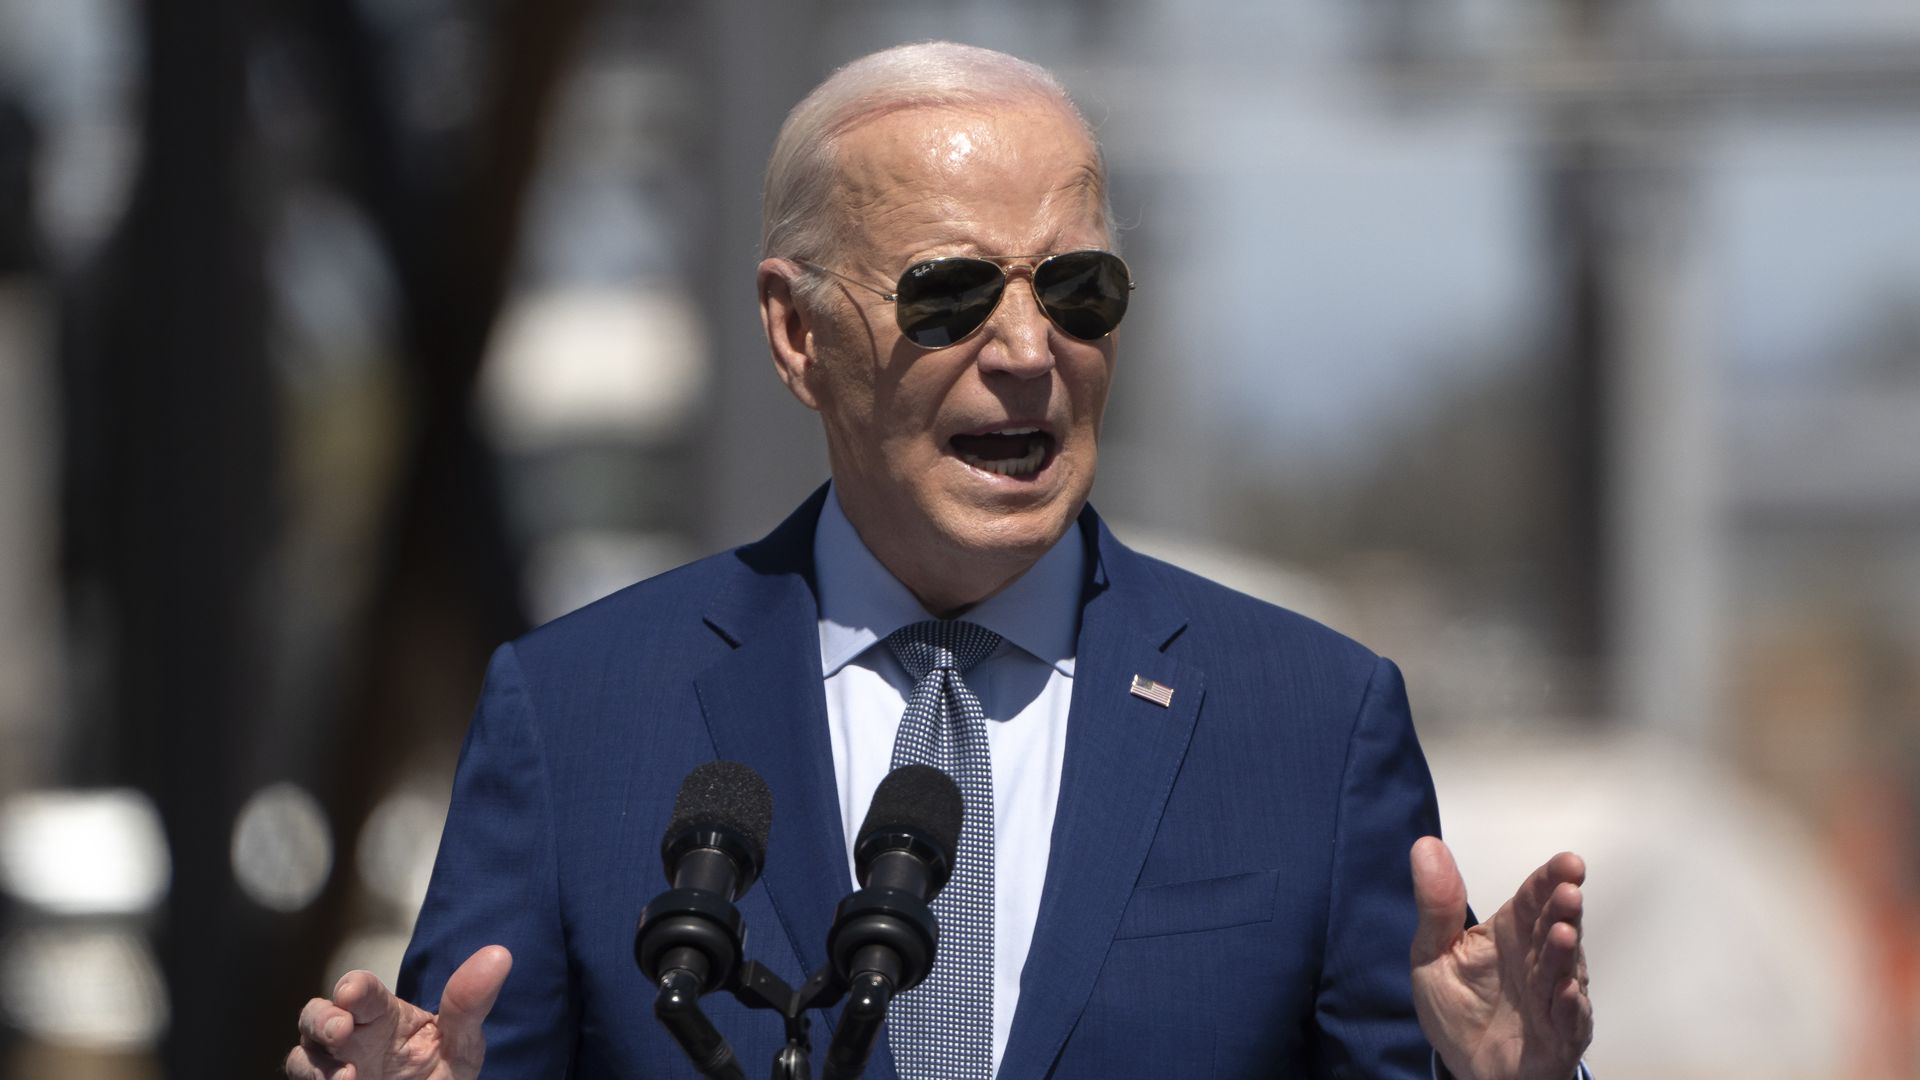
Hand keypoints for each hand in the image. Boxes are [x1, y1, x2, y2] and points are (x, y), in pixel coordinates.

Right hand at [285, 945, 511, 1079]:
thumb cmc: (443, 1072)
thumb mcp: (462, 1042)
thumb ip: (469, 1004)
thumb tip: (500, 955)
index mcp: (382, 1014)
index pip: (361, 990)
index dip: (353, 987)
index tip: (353, 993)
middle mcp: (352, 1037)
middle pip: (316, 1016)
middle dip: (321, 1019)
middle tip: (341, 1029)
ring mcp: (336, 1067)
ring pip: (302, 1057)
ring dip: (315, 1065)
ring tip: (348, 1078)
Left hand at [1409, 838, 1591, 1079]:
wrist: (1468, 1069)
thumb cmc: (1458, 1009)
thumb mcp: (1432, 953)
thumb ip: (1436, 905)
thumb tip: (1425, 846)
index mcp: (1510, 933)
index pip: (1532, 899)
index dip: (1548, 880)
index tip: (1567, 862)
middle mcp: (1537, 960)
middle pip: (1554, 928)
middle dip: (1563, 909)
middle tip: (1568, 891)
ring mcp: (1552, 998)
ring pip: (1563, 970)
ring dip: (1565, 953)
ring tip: (1564, 933)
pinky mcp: (1558, 1036)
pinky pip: (1566, 1020)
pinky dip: (1568, 1006)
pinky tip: (1566, 990)